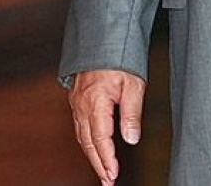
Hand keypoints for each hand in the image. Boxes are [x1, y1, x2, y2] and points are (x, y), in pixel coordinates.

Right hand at [68, 69, 144, 184]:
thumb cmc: (120, 58)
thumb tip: (131, 139)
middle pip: (88, 143)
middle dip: (98, 164)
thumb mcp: (134, 85)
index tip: (113, 175)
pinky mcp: (76, 100)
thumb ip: (132, 113)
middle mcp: (81, 106)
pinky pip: (79, 126)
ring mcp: (76, 103)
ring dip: (92, 155)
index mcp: (95, 103)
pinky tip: (94, 148)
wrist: (103, 39)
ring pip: (82, 137)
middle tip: (107, 182)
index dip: (107, 159)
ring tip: (103, 171)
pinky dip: (87, 141)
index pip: (100, 139)